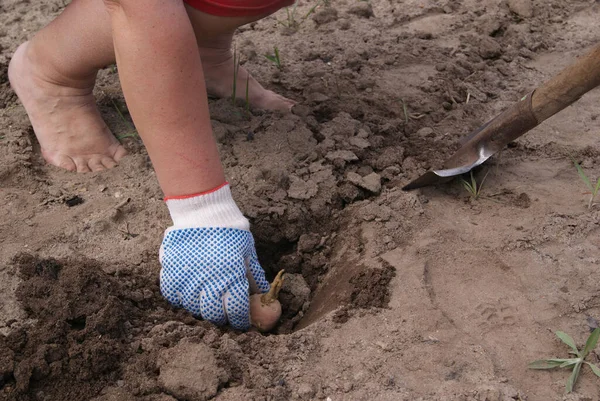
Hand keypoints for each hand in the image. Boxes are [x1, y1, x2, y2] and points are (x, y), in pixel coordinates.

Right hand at [159, 183, 269, 329]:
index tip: (241, 322)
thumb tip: (263, 294)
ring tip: (206, 301)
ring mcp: (187, 279)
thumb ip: (254, 275)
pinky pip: (173, 296)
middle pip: (213, 314)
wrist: (204, 211)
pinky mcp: (171, 273)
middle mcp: (209, 282)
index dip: (240, 320)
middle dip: (221, 317)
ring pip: (192, 307)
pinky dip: (181, 298)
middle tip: (224, 313)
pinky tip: (189, 292)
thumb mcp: (248, 252)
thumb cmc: (230, 231)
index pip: (236, 311)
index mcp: (232, 278)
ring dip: (201, 308)